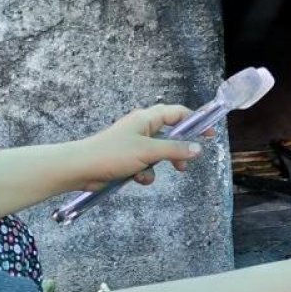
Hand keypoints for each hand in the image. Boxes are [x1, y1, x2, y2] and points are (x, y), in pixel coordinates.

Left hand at [70, 105, 214, 190]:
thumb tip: (198, 149)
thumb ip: (175, 150)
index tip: (209, 133)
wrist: (81, 168)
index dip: (194, 121)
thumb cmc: (113, 154)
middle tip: (188, 162)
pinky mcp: (127, 158)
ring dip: (161, 164)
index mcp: (147, 118)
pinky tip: (138, 178)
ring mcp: (134, 143)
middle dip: (178, 150)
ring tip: (159, 173)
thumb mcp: (149, 151)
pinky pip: (146, 164)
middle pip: (170, 135)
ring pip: (159, 153)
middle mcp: (141, 128)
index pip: (177, 113)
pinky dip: (145, 172)